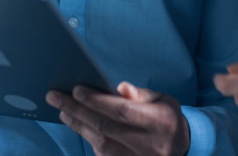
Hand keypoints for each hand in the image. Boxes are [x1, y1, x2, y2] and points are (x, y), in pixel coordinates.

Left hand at [46, 82, 189, 155]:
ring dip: (78, 125)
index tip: (76, 89)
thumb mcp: (162, 100)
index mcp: (161, 122)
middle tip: (56, 96)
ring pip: (101, 143)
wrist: (182, 149)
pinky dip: (87, 138)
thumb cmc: (167, 118)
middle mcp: (150, 145)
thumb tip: (119, 88)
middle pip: (106, 127)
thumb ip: (139, 94)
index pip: (122, 111)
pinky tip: (76, 123)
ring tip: (62, 109)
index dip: (98, 100)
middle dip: (78, 110)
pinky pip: (103, 154)